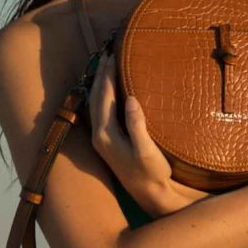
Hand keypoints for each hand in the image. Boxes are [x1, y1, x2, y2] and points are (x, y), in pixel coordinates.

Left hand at [88, 50, 198, 215]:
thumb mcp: (147, 151)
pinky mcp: (106, 142)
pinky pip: (100, 112)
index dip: (107, 75)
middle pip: (96, 98)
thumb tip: (129, 99)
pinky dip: (103, 96)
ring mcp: (101, 139)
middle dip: (101, 75)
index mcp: (106, 135)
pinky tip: (111, 91)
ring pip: (95, 104)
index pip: (104, 97)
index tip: (112, 56)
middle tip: (109, 54)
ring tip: (108, 67)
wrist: (148, 194)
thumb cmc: (152, 172)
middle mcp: (98, 136)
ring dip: (100, 84)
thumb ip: (137, 125)